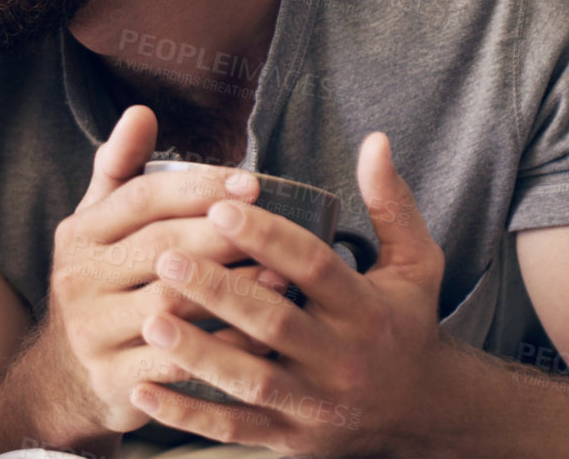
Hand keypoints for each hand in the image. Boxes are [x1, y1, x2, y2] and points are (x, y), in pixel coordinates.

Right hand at [27, 105, 283, 442]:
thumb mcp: (95, 228)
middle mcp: (78, 280)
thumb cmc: (99, 287)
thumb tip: (141, 110)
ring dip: (229, 290)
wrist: (64, 378)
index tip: (251, 181)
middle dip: (221, 235)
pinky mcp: (114, 381)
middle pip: (158, 248)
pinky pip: (178, 362)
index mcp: (78, 235)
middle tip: (275, 227)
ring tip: (280, 277)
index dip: (197, 187)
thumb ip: (119, 170)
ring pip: (170, 305)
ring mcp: (92, 332)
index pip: (139, 199)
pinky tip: (263, 338)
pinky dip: (223, 349)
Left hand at [130, 131, 450, 455]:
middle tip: (166, 258)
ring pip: (251, 380)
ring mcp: (314, 404)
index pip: (315, 268)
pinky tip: (145, 393)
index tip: (221, 206)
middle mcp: (341, 358)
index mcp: (365, 310)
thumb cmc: (404, 324)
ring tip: (151, 320)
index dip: (269, 237)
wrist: (423, 414)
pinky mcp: (290, 438)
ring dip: (198, 354)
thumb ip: (391, 204)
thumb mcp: (416, 265)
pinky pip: (235, 429)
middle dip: (220, 291)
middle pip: (275, 323)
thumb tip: (375, 140)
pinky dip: (190, 415)